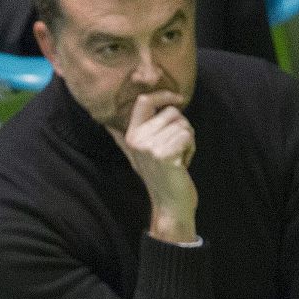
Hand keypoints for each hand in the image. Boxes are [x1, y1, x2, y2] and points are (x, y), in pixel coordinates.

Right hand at [108, 91, 197, 242]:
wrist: (169, 204)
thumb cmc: (160, 176)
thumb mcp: (138, 155)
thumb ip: (124, 138)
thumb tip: (107, 125)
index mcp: (131, 136)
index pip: (144, 102)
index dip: (164, 95)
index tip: (179, 98)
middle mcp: (137, 139)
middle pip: (172, 112)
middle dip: (182, 127)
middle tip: (175, 149)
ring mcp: (150, 147)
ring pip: (183, 124)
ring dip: (188, 140)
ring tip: (178, 158)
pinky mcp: (165, 154)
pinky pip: (187, 136)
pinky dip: (191, 149)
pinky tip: (182, 163)